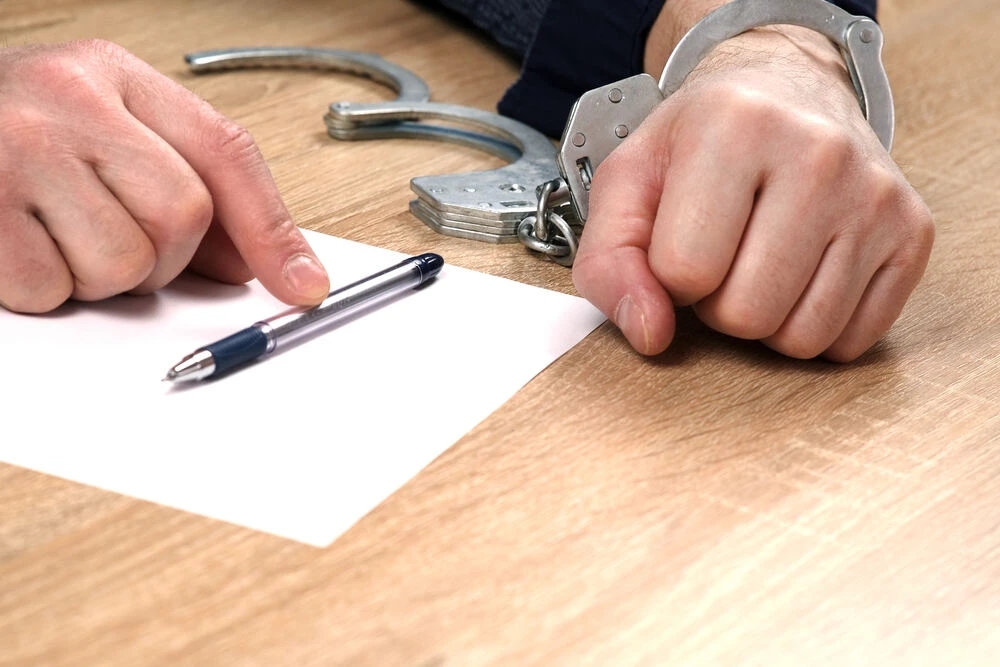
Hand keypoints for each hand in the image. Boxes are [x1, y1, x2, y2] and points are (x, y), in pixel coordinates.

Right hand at [0, 40, 329, 312]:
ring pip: (123, 262)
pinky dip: (44, 288)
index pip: (225, 153)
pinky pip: (51, 287)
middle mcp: (67, 98)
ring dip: (101, 275)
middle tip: (113, 235)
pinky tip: (18, 245)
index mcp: (115, 75)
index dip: (271, 229)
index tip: (303, 286)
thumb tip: (262, 268)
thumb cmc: (13, 134)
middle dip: (162, 256)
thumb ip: (188, 188)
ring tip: (59, 235)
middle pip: (182, 216)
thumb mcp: (106, 131)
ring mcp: (14, 148)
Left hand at [572, 24, 933, 361]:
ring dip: (766, 318)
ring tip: (761, 259)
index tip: (683, 237)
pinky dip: (816, 324)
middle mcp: (819, 153)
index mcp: (736, 126)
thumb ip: (609, 262)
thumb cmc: (700, 143)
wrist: (786, 92)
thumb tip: (649, 336)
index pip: (683, 273)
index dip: (669, 274)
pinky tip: (804, 272)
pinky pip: (852, 342)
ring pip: (802, 338)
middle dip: (717, 302)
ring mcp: (875, 195)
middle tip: (725, 250)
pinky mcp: (914, 233)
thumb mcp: (629, 183)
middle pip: (745, 315)